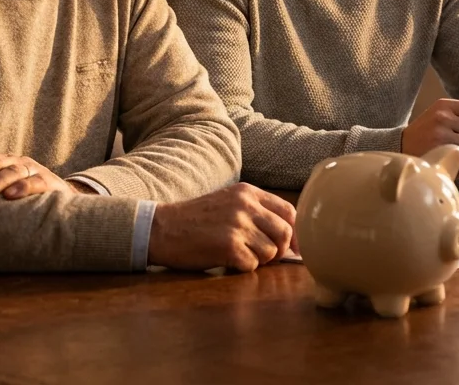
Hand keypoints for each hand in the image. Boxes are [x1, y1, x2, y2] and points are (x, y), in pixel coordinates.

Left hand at [0, 153, 73, 203]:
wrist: (60, 201)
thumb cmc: (21, 198)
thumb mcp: (0, 191)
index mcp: (0, 161)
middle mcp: (14, 161)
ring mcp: (32, 170)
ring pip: (10, 172)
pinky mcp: (48, 181)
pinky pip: (34, 183)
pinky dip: (22, 188)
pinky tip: (10, 196)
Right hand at [148, 183, 295, 271]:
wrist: (162, 228)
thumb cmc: (195, 220)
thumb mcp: (228, 203)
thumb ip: (256, 212)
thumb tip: (291, 237)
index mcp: (248, 192)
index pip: (289, 211)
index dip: (296, 233)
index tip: (295, 248)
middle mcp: (246, 205)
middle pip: (285, 233)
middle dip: (279, 250)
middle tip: (263, 256)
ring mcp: (238, 225)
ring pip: (271, 252)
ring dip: (258, 260)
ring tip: (237, 254)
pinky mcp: (229, 246)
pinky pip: (252, 265)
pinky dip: (242, 267)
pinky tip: (226, 260)